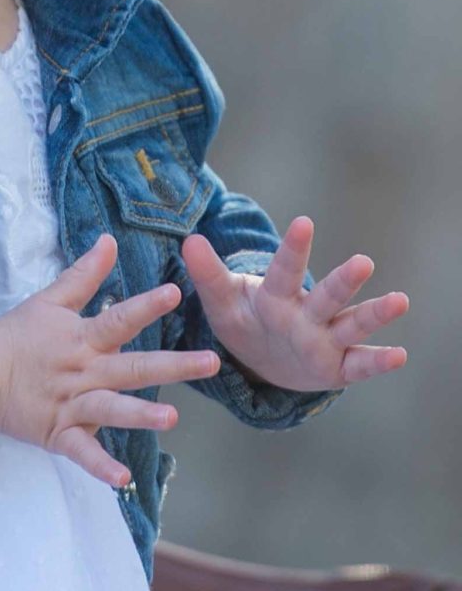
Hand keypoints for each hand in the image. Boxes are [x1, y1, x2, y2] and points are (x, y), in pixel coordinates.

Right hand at [0, 233, 219, 486]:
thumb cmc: (19, 334)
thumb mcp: (50, 299)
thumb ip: (84, 274)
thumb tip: (109, 240)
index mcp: (82, 338)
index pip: (119, 319)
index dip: (146, 306)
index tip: (174, 293)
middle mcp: (82, 371)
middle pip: (132, 367)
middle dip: (173, 366)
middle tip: (212, 363)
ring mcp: (71, 405)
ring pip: (110, 410)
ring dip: (140, 415)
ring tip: (171, 419)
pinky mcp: (58, 434)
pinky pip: (81, 453)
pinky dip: (100, 466)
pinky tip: (123, 478)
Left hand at [181, 216, 408, 391]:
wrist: (262, 358)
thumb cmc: (244, 319)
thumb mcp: (221, 301)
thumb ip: (207, 274)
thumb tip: (189, 240)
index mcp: (276, 295)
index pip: (284, 270)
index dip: (292, 249)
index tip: (304, 222)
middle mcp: (307, 313)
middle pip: (327, 296)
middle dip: (343, 281)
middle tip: (363, 261)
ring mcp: (325, 339)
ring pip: (352, 324)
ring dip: (374, 314)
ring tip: (400, 300)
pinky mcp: (337, 368)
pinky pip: (360, 365)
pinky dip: (378, 361)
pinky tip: (400, 354)